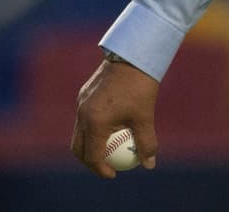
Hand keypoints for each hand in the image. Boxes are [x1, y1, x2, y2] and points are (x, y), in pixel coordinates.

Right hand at [72, 59, 159, 177]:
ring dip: (89, 144)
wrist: (131, 55)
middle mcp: (83, 114)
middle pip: (79, 147)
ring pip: (79, 132)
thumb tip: (149, 164)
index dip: (101, 169)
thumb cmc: (140, 86)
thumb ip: (147, 142)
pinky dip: (91, 128)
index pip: (93, 156)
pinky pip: (83, 117)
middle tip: (105, 166)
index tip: (113, 174)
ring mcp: (81, 103)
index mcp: (95, 122)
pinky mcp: (83, 94)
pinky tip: (109, 127)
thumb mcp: (145, 116)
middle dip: (89, 161)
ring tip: (106, 149)